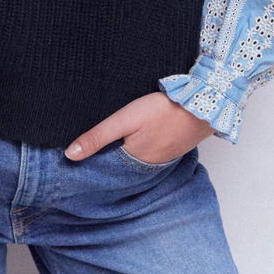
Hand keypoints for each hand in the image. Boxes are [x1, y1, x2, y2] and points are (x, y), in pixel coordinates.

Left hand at [63, 91, 213, 162]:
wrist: (203, 105)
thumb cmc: (162, 110)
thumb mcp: (125, 120)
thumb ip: (98, 137)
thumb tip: (70, 155)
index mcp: (134, 162)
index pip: (105, 168)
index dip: (90, 162)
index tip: (72, 159)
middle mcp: (148, 166)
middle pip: (120, 165)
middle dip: (105, 159)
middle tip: (85, 151)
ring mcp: (162, 158)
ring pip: (134, 159)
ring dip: (122, 153)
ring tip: (106, 144)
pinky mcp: (171, 148)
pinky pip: (149, 152)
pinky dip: (139, 147)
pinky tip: (134, 138)